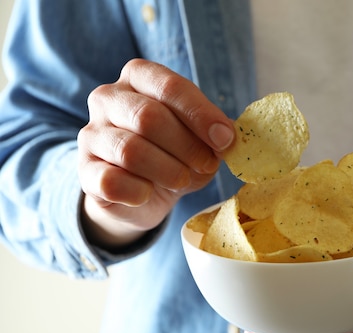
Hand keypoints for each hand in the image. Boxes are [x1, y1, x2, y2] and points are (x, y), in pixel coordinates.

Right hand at [77, 59, 233, 248]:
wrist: (142, 193)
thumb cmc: (175, 155)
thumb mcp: (201, 139)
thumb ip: (214, 133)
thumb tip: (227, 136)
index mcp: (139, 78)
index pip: (169, 86)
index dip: (201, 114)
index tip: (225, 139)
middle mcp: (108, 98)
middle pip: (149, 117)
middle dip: (187, 146)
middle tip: (206, 164)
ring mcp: (92, 134)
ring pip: (131, 151)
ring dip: (168, 171)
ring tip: (182, 179)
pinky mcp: (85, 171)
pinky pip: (112, 182)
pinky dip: (139, 192)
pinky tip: (149, 193)